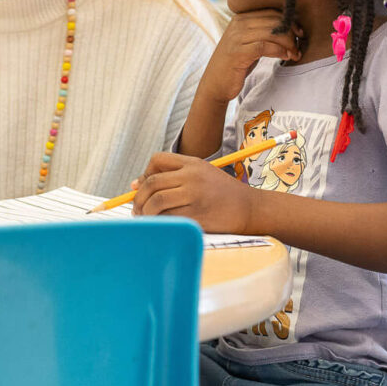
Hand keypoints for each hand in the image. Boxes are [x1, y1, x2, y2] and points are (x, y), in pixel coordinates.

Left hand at [134, 153, 259, 232]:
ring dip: (145, 212)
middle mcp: (192, 177)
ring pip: (156, 202)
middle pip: (152, 183)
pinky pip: (169, 219)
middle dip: (139, 198)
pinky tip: (161, 225)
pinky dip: (159, 223)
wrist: (251, 209)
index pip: (157, 160)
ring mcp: (195, 196)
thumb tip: (135, 185)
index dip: (144, 173)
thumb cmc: (224, 194)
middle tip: (137, 209)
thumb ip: (174, 176)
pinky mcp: (197, 216)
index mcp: (193, 163)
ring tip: (146, 219)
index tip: (142, 187)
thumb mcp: (203, 174)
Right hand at [198, 8, 302, 104]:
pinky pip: (264, 46)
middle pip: (274, 20)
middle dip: (292, 33)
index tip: (300, 33)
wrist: (215, 83)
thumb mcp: (249, 43)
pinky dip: (279, 51)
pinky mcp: (238, 52)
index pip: (272, 11)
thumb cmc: (237, 64)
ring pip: (272, 32)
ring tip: (295, 54)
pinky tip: (285, 57)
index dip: (290, 21)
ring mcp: (237, 37)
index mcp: (241, 17)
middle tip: (299, 46)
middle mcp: (238, 23)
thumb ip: (264, 32)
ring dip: (288, 44)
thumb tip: (292, 27)